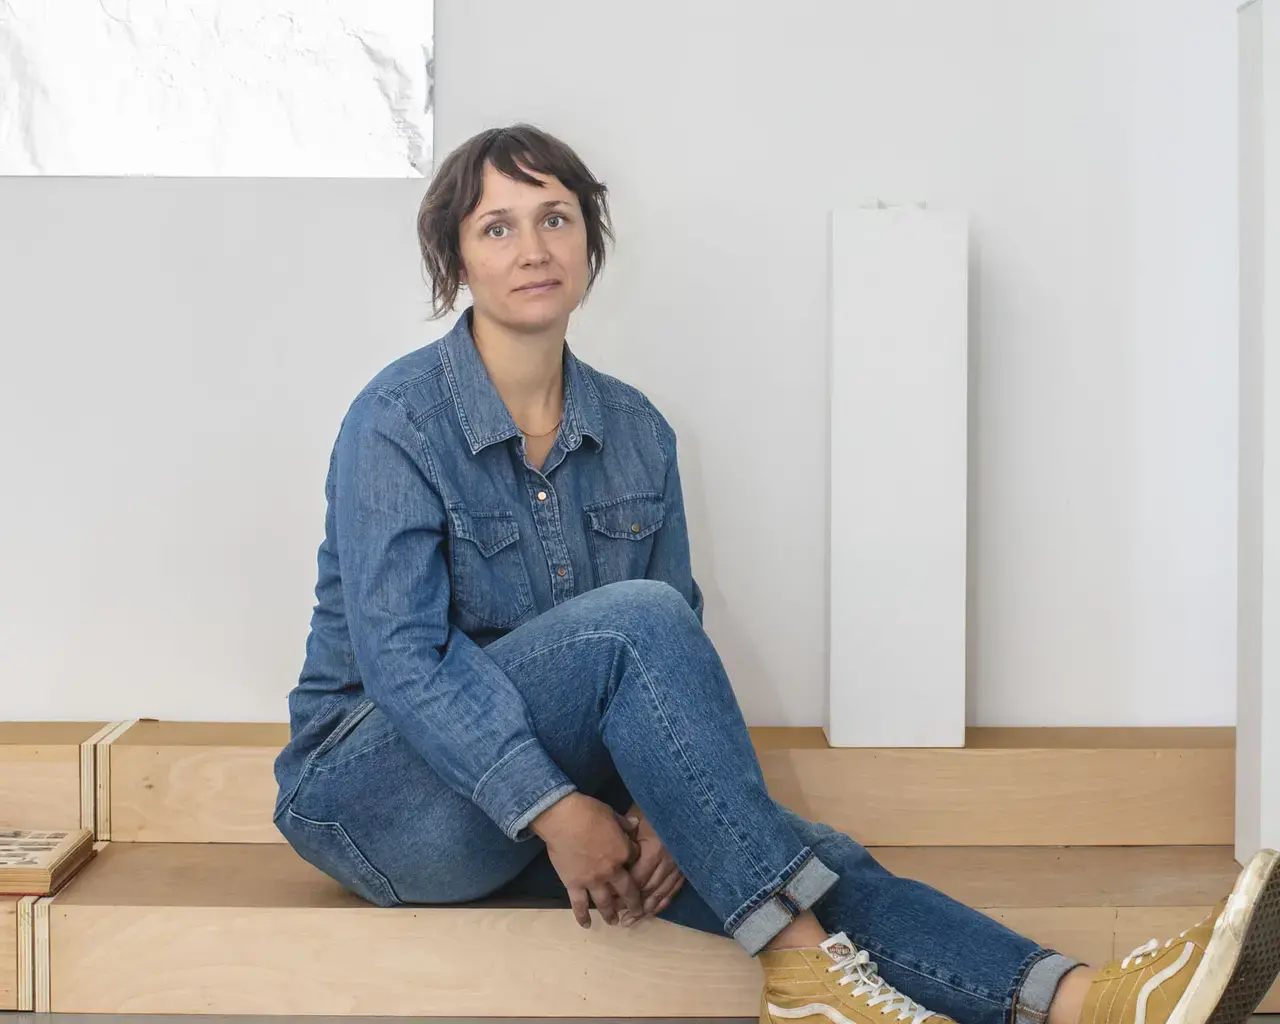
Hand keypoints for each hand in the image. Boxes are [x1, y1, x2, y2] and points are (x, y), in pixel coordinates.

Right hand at [529, 792, 645, 928]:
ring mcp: (592, 880)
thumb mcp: (612, 814)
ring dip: (611, 914)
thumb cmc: (589, 812)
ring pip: (605, 903)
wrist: (563, 819)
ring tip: (614, 922)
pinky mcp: (573, 884)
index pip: (635, 859)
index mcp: (623, 852)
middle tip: (638, 911)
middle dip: (634, 902)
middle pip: (627, 891)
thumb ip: (624, 824)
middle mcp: (611, 871)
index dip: (636, 861)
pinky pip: (579, 904)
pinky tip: (586, 925)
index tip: (635, 865)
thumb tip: (634, 824)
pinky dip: (582, 916)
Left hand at [619, 808, 685, 925]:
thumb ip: (623, 840)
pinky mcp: (686, 867)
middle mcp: (667, 861)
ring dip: (646, 909)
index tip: (610, 902)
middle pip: (647, 890)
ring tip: (631, 921)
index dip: (623, 893)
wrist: (680, 802)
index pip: (636, 879)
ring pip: (661, 893)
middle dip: (632, 905)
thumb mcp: (634, 820)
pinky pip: (674, 889)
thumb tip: (610, 861)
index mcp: (653, 850)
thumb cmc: (652, 808)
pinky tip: (653, 911)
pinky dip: (663, 902)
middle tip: (618, 918)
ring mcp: (679, 865)